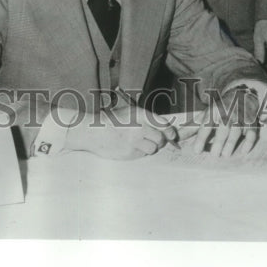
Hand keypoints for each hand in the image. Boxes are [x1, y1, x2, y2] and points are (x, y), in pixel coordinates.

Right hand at [63, 97, 178, 159]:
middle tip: (156, 139)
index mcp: (140, 114)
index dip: (170, 131)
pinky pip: (142, 154)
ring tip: (140, 142)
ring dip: (150, 147)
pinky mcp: (130, 153)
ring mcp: (134, 142)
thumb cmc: (111, 121)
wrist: (93, 131)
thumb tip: (165, 127)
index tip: (172, 135)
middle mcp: (139, 128)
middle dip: (161, 140)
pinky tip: (131, 146)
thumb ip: (146, 118)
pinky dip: (140, 152)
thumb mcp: (129, 112)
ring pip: (153, 148)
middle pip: (161, 138)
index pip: (163, 124)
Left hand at [186, 85, 260, 157]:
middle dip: (218, 141)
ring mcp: (240, 117)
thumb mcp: (204, 115)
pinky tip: (244, 151)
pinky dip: (248, 142)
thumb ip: (191, 128)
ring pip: (237, 130)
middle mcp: (227, 113)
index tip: (196, 150)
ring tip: (225, 155)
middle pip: (223, 127)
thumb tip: (175, 137)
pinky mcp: (252, 123)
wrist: (239, 96)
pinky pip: (252, 132)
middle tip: (214, 155)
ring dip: (231, 142)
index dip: (201, 138)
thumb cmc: (218, 110)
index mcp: (213, 111)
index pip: (206, 125)